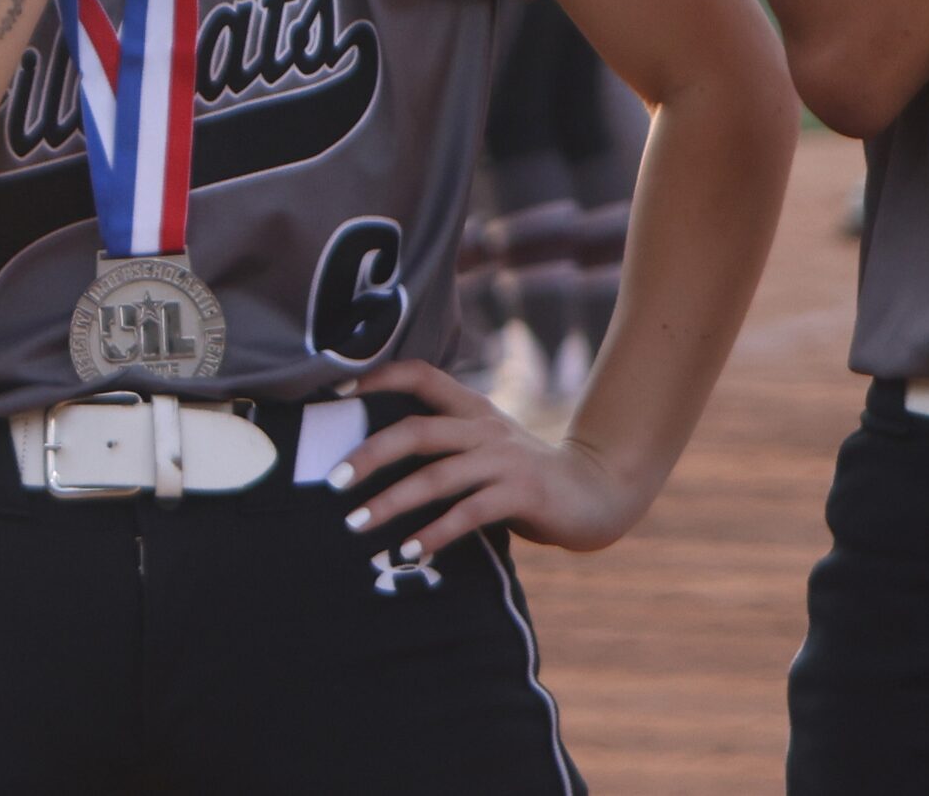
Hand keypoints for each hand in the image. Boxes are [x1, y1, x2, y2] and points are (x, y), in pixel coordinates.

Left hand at [327, 359, 655, 554]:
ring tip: (356, 524)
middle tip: (333, 481)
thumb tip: (370, 461)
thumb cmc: (524, 478)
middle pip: (418, 430)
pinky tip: (409, 552)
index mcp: (473, 409)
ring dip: (392, 502)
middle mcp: (485, 428)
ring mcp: (505, 460)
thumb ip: (444, 448)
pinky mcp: (523, 493)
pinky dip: (435, 533)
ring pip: (437, 476)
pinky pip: (469, 512)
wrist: (595, 492)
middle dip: (370, 454)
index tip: (338, 391)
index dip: (381, 377)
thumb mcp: (485, 449)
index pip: (423, 375)